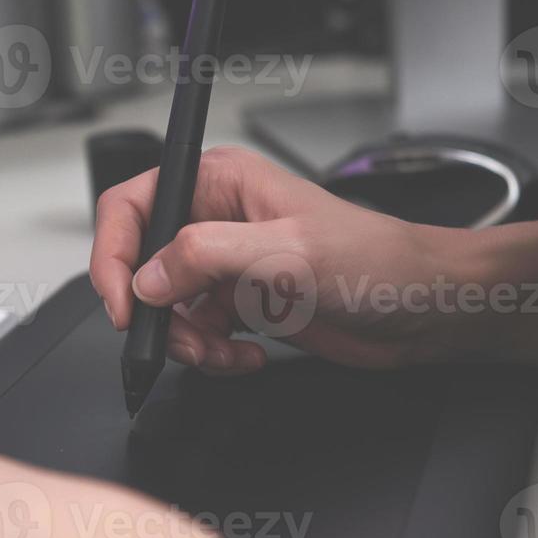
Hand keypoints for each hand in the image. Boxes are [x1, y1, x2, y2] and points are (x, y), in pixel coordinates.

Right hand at [90, 145, 537, 371]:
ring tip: (225, 350)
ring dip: (189, 342)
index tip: (124, 303)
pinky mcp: (242, 304)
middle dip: (158, 313)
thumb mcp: (286, 252)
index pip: (133, 206)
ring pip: (167, 310)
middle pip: (142, 266)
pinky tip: (248, 355)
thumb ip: (206, 257)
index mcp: (220, 182)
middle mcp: (217, 220)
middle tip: (182, 337)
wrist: (423, 309)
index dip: (114, 255)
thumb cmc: (377, 261)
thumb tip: (147, 278)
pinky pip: (197, 335)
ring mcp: (228, 266)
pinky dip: (213, 355)